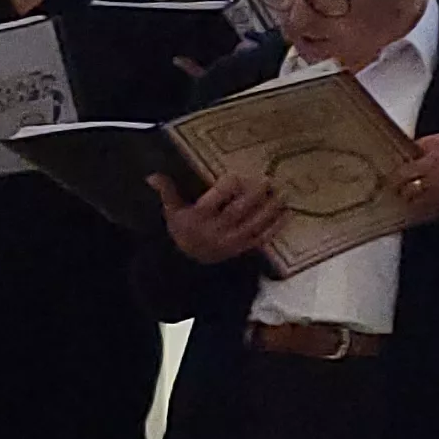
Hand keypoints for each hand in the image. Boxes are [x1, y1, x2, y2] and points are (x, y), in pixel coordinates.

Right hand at [157, 174, 285, 266]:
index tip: (237, 174)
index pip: (215, 198)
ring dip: (270, 208)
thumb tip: (152, 176)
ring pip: (254, 223)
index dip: (228, 185)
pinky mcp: (242, 249)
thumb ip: (166, 192)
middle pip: (239, 209)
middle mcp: (215, 230)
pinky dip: (276, 226)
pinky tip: (287, 214)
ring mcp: (231, 241)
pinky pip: (262, 237)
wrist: (187, 264)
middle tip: (269, 180)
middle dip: (256, 194)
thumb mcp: (171, 212)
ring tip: (283, 194)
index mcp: (198, 218)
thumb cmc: (182, 232)